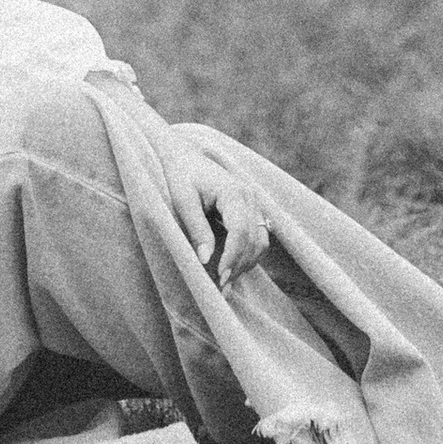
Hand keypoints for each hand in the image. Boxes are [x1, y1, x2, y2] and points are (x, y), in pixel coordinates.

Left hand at [152, 123, 269, 289]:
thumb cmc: (181, 176)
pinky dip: (249, 255)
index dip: (232, 257)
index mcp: (233, 192)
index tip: (220, 277)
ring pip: (260, 241)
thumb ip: (197, 229)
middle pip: (254, 239)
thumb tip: (206, 260)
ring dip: (246, 263)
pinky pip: (258, 237)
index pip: (241, 231)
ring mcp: (253, 202)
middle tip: (221, 288)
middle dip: (239, 265)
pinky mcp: (252, 209)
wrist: (186, 155)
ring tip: (226, 283)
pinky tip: (233, 268)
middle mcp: (249, 196)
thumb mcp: (183, 201)